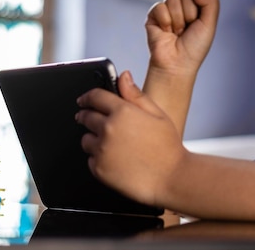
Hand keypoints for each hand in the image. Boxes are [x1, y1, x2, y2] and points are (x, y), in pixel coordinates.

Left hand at [75, 70, 186, 205]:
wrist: (171, 178)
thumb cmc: (168, 146)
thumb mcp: (157, 114)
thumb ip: (135, 94)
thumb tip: (124, 76)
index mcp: (123, 112)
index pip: (95, 97)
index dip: (87, 97)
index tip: (83, 100)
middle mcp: (108, 129)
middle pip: (85, 116)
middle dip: (86, 115)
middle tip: (93, 119)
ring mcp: (102, 150)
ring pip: (86, 139)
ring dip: (93, 138)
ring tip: (113, 144)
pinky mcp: (99, 169)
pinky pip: (90, 159)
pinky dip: (98, 158)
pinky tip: (116, 159)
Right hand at [146, 0, 219, 76]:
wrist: (177, 63)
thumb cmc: (194, 47)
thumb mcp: (210, 24)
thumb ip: (211, 3)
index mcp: (197, 8)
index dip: (200, 5)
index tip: (199, 22)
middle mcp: (182, 7)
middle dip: (189, 14)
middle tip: (187, 30)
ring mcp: (167, 11)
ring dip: (177, 20)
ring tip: (177, 33)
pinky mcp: (153, 16)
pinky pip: (159, 6)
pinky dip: (165, 21)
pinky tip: (166, 32)